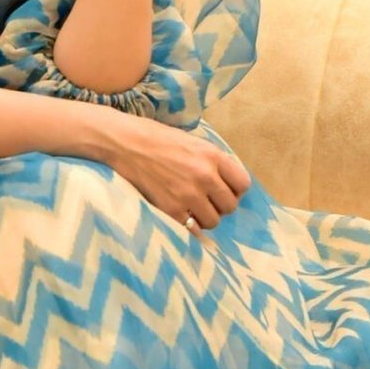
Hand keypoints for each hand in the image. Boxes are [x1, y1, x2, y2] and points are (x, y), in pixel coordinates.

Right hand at [97, 114, 252, 234]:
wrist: (126, 144)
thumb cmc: (158, 138)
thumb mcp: (193, 142)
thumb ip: (213, 160)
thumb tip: (227, 181)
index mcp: (213, 156)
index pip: (243, 184)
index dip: (235, 190)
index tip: (225, 190)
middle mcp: (205, 176)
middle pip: (230, 206)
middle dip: (220, 205)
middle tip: (207, 201)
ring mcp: (188, 195)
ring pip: (213, 221)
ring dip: (205, 217)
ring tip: (193, 209)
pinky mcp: (171, 210)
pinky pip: (193, 230)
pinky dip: (189, 226)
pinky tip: (181, 216)